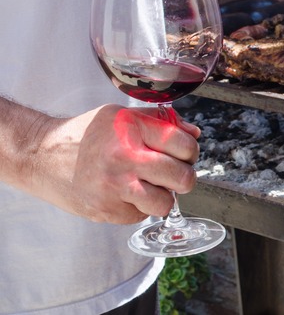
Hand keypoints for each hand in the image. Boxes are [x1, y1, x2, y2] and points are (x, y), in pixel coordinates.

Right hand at [36, 105, 200, 223]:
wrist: (40, 156)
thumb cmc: (85, 135)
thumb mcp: (121, 116)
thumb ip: (159, 122)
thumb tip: (193, 133)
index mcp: (131, 128)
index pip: (184, 144)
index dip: (190, 151)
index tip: (183, 154)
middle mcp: (124, 157)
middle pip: (183, 177)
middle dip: (184, 177)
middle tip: (173, 175)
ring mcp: (115, 186)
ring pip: (166, 203)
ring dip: (163, 197)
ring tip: (149, 186)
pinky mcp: (106, 210)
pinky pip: (141, 215)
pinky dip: (139, 207)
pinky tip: (124, 194)